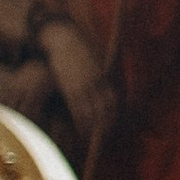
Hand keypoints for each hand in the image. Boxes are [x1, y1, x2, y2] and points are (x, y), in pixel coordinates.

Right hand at [34, 18, 111, 159]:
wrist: (64, 40)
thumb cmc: (81, 52)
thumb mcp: (97, 64)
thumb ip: (104, 78)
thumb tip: (110, 92)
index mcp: (104, 77)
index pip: (114, 102)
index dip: (115, 117)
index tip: (115, 127)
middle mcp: (96, 83)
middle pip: (105, 110)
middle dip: (106, 126)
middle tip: (106, 138)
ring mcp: (83, 85)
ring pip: (92, 112)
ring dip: (94, 128)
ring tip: (94, 139)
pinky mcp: (70, 87)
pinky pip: (77, 108)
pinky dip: (81, 122)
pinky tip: (82, 130)